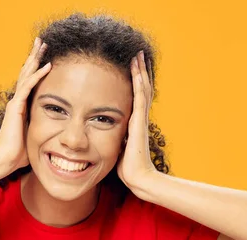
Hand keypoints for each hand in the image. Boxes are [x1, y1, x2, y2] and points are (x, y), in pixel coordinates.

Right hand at [0, 37, 50, 173]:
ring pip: (26, 75)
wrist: (5, 159)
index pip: (29, 82)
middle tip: (41, 42)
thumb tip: (54, 138)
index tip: (44, 57)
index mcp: (21, 107)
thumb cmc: (18, 154)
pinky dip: (38, 75)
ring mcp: (16, 103)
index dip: (36, 69)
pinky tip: (47, 65)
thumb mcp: (34, 138)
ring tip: (42, 44)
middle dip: (34, 57)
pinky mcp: (16, 107)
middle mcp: (17, 101)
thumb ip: (41, 133)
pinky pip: (29, 86)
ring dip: (35, 59)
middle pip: (26, 73)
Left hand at [117, 50, 156, 193]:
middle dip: (139, 71)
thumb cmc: (127, 168)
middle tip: (137, 54)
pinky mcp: (139, 121)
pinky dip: (138, 81)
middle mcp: (139, 117)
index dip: (133, 83)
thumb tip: (104, 138)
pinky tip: (136, 69)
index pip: (134, 97)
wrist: (138, 178)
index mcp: (133, 123)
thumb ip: (114, 140)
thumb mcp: (117, 149)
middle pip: (141, 88)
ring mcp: (141, 118)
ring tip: (137, 55)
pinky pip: (139, 96)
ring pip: (142, 88)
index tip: (130, 69)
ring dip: (140, 71)